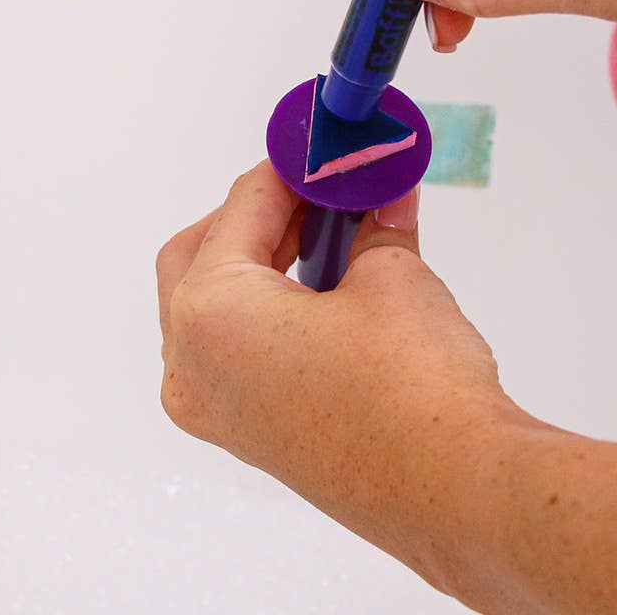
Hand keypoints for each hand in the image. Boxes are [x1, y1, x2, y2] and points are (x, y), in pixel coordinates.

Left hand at [157, 162, 522, 602]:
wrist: (460, 494)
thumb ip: (372, 224)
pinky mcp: (243, 434)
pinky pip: (230, 351)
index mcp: (206, 312)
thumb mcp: (392, 277)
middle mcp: (188, 362)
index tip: (314, 154)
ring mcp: (210, 406)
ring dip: (256, 264)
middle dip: (253, 218)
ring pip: (210, 307)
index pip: (238, 212)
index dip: (282, 173)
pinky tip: (313, 291)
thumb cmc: (413, 381)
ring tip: (320, 236)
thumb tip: (380, 192)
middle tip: (311, 195)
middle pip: (200, 257)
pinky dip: (260, 312)